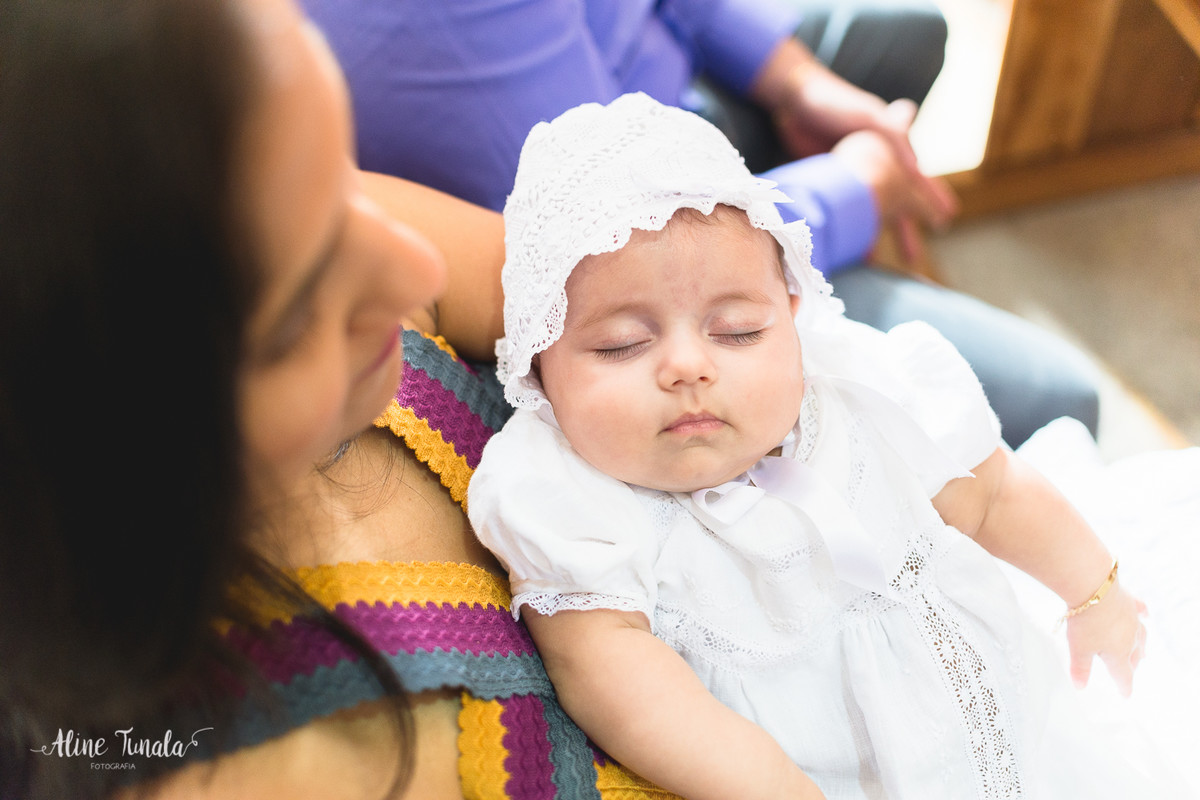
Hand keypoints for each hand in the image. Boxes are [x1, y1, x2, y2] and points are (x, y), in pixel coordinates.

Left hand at [830, 113, 958, 263]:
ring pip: (868, 210)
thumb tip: (918, 169)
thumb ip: (895, 137)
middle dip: (904, 229)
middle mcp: (875, 163)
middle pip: (894, 202)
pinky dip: (846, 226)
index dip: (932, 198)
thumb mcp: (869, 117)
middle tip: (914, 258)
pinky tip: (844, 244)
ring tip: (873, 262)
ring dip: (872, 234)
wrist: (792, 100)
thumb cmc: (836, 103)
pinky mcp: (830, 179)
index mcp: (891, 147)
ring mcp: (851, 173)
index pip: (917, 179)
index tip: (947, 218)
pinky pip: (843, 209)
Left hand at [1065, 581, 1147, 695]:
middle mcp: (1130, 638)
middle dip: (1131, 665)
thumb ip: (1080, 669)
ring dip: (1141, 646)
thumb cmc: (1086, 621)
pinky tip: (1146, 614)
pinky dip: (1143, 613)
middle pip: (1133, 656)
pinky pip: (1140, 610)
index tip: (1125, 694)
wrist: (1094, 589)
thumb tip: (1080, 686)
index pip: (1123, 675)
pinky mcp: (1129, 601)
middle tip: (1131, 670)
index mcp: (1118, 654)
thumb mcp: (1078, 649)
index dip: (1123, 686)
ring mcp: (1132, 619)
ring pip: (1140, 636)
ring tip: (1143, 653)